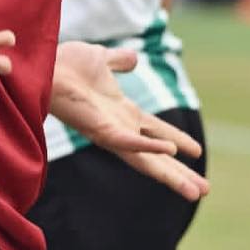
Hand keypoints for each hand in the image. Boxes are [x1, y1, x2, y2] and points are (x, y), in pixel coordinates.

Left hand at [49, 41, 208, 202]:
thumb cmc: (66, 64)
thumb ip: (118, 61)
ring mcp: (110, 131)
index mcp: (122, 113)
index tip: (198, 154)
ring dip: (170, 174)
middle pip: (156, 156)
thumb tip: (133, 59)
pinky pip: (127, 142)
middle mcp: (119, 127)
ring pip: (146, 159)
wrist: (45, 62)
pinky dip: (147, 148)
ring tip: (194, 191)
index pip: (156, 132)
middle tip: (203, 191)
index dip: (177, 141)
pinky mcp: (100, 129)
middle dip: (179, 174)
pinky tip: (168, 152)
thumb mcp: (101, 59)